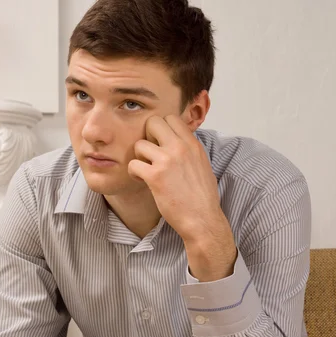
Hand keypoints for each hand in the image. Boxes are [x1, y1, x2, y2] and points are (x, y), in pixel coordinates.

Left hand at [128, 115, 235, 281]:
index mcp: (193, 144)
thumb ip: (188, 150)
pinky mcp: (155, 177)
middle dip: (147, 136)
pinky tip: (141, 180)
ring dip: (138, 157)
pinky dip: (133, 173)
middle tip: (149, 153)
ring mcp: (167, 161)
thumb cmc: (202, 196)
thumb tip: (177, 139)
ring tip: (145, 170)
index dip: (161, 128)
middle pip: (153, 122)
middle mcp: (180, 148)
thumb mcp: (201, 164)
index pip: (171, 118)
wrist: (202, 219)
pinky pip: (133, 164)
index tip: (161, 143)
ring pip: (139, 144)